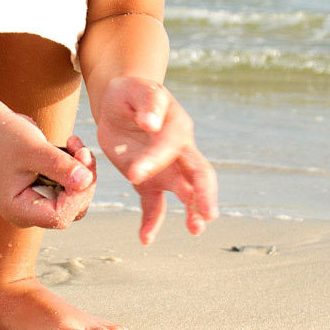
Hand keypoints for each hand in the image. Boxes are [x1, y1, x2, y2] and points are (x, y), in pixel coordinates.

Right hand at [0, 109, 94, 229]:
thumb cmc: (4, 136)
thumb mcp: (33, 149)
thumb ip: (59, 166)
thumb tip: (86, 181)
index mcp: (18, 210)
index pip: (59, 216)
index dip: (77, 195)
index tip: (81, 163)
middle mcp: (29, 212)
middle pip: (73, 210)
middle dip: (84, 181)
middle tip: (82, 150)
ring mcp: (38, 201)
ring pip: (77, 198)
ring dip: (84, 172)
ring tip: (75, 144)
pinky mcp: (46, 189)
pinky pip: (73, 185)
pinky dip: (78, 166)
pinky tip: (71, 144)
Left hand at [96, 77, 218, 244]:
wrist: (121, 103)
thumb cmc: (132, 93)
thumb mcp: (137, 90)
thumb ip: (148, 102)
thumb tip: (152, 124)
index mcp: (177, 126)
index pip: (172, 146)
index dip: (155, 160)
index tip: (134, 173)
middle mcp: (179, 151)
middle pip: (200, 174)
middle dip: (204, 195)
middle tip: (208, 216)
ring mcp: (167, 169)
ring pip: (186, 193)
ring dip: (192, 212)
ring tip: (195, 230)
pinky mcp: (149, 182)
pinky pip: (155, 205)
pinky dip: (152, 222)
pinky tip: (146, 239)